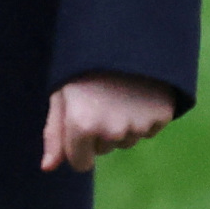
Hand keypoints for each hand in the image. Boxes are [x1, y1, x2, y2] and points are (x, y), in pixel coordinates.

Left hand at [42, 71, 177, 171]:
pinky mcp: (161, 117)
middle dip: (98, 131)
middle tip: (96, 98)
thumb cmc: (82, 69)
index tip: (76, 129)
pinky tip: (134, 93)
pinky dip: (141, 116)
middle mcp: (111, 130)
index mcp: (82, 125)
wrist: (123, 40)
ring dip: (119, 124)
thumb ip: (54, 134)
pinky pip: (147, 130)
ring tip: (115, 93)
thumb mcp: (60, 95)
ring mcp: (138, 125)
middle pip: (103, 150)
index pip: (81, 163)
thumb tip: (48, 167)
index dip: (77, 149)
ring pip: (125, 140)